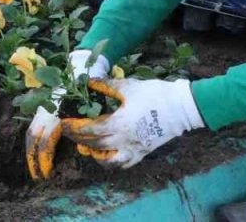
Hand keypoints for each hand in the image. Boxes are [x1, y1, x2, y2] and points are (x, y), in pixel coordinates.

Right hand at [24, 49, 109, 179]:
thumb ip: (83, 123)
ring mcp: (42, 108)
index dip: (44, 156)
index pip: (46, 138)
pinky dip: (33, 144)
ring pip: (31, 133)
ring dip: (31, 153)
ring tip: (35, 170)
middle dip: (34, 158)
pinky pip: (34, 128)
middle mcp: (46, 110)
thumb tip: (82, 145)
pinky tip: (37, 156)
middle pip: (34, 137)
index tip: (48, 172)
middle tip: (38, 176)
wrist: (79, 68)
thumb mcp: (89, 104)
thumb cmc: (88, 88)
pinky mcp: (42, 109)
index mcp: (57, 110)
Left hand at [61, 78, 204, 167]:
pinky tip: (104, 153)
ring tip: (85, 145)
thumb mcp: (127, 86)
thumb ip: (105, 86)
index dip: (75, 128)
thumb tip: (87, 82)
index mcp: (119, 123)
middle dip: (79, 139)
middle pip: (95, 145)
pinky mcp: (142, 153)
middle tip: (68, 131)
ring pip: (108, 160)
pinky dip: (110, 161)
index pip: (90, 130)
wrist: (181, 107)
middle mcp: (125, 140)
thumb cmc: (153, 94)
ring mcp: (134, 149)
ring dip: (93, 153)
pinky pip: (123, 163)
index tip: (64, 123)